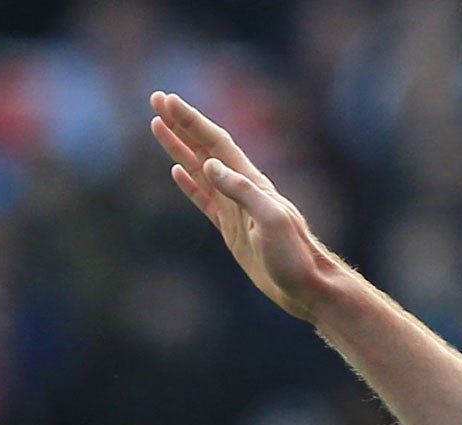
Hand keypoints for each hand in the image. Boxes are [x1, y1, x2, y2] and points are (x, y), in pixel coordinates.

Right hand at [150, 92, 341, 320]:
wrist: (305, 286)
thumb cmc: (294, 255)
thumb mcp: (271, 220)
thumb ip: (242, 191)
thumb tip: (210, 165)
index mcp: (251, 182)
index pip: (215, 143)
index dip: (191, 121)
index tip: (168, 101)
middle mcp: (241, 189)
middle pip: (204, 148)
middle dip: (180, 124)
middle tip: (156, 100)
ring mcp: (234, 209)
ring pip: (199, 170)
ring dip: (178, 147)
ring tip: (157, 126)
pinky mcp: (231, 230)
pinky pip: (204, 199)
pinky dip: (188, 183)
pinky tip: (176, 171)